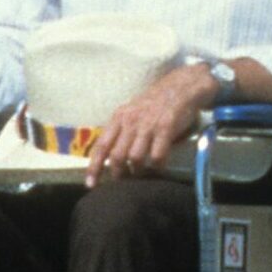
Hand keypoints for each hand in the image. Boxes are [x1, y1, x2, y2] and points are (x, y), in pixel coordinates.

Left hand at [85, 65, 215, 187]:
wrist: (180, 87)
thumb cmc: (155, 103)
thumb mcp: (131, 112)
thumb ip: (120, 131)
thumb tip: (109, 157)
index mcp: (118, 118)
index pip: (101, 146)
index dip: (94, 167)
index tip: (90, 184)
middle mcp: (130, 121)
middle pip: (117, 156)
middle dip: (117, 173)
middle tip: (121, 182)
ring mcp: (148, 125)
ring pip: (135, 158)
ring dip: (137, 171)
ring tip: (141, 174)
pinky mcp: (165, 128)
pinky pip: (157, 156)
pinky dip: (157, 166)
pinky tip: (159, 167)